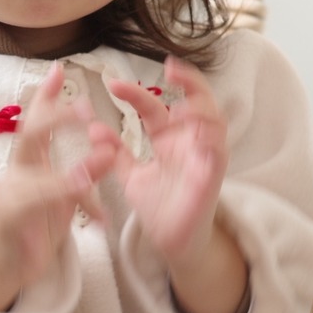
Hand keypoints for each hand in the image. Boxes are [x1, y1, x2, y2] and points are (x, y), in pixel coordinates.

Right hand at [0, 62, 115, 312]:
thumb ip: (85, 169)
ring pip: (35, 177)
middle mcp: (15, 172)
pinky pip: (38, 211)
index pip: (36, 121)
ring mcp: (8, 196)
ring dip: (70, 172)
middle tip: (86, 110)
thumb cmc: (38, 223)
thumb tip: (107, 143)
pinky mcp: (10, 223)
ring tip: (103, 161)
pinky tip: (97, 214)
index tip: (60, 68)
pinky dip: (66, 211)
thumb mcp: (66, 193)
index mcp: (29, 161)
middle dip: (54, 118)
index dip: (46, 95)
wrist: (10, 265)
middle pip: (28, 135)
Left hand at [101, 58, 248, 312]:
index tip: (112, 86)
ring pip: (215, 120)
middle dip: (190, 81)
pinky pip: (218, 150)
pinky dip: (209, 136)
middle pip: (199, 100)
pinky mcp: (213, 176)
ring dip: (201, 107)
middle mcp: (190, 142)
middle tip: (170, 69)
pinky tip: (194, 130)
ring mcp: (205, 157)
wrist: (171, 243)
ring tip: (180, 105)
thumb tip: (94, 128)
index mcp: (169, 140)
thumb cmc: (158, 207)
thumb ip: (116, 153)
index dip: (136, 93)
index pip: (156, 107)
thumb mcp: (131, 176)